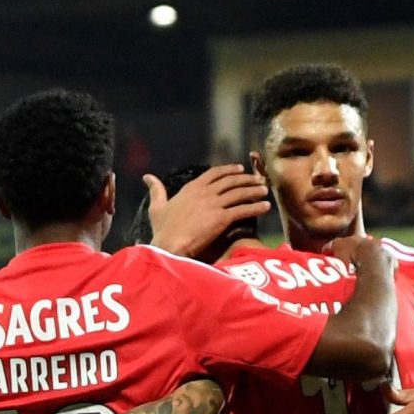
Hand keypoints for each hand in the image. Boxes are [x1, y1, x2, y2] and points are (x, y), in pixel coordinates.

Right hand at [148, 165, 269, 258]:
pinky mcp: (221, 218)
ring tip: (265, 190)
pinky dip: (256, 207)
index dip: (228, 170)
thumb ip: (156, 190)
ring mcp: (214, 205)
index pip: (214, 174)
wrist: (169, 244)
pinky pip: (243, 209)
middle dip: (246, 179)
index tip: (239, 169)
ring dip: (254, 190)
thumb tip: (147, 177)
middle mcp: (204, 193)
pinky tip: (266, 207)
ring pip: (239, 193)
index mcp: (191, 188)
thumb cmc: (163, 229)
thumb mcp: (157, 206)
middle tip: (257, 179)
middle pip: (230, 181)